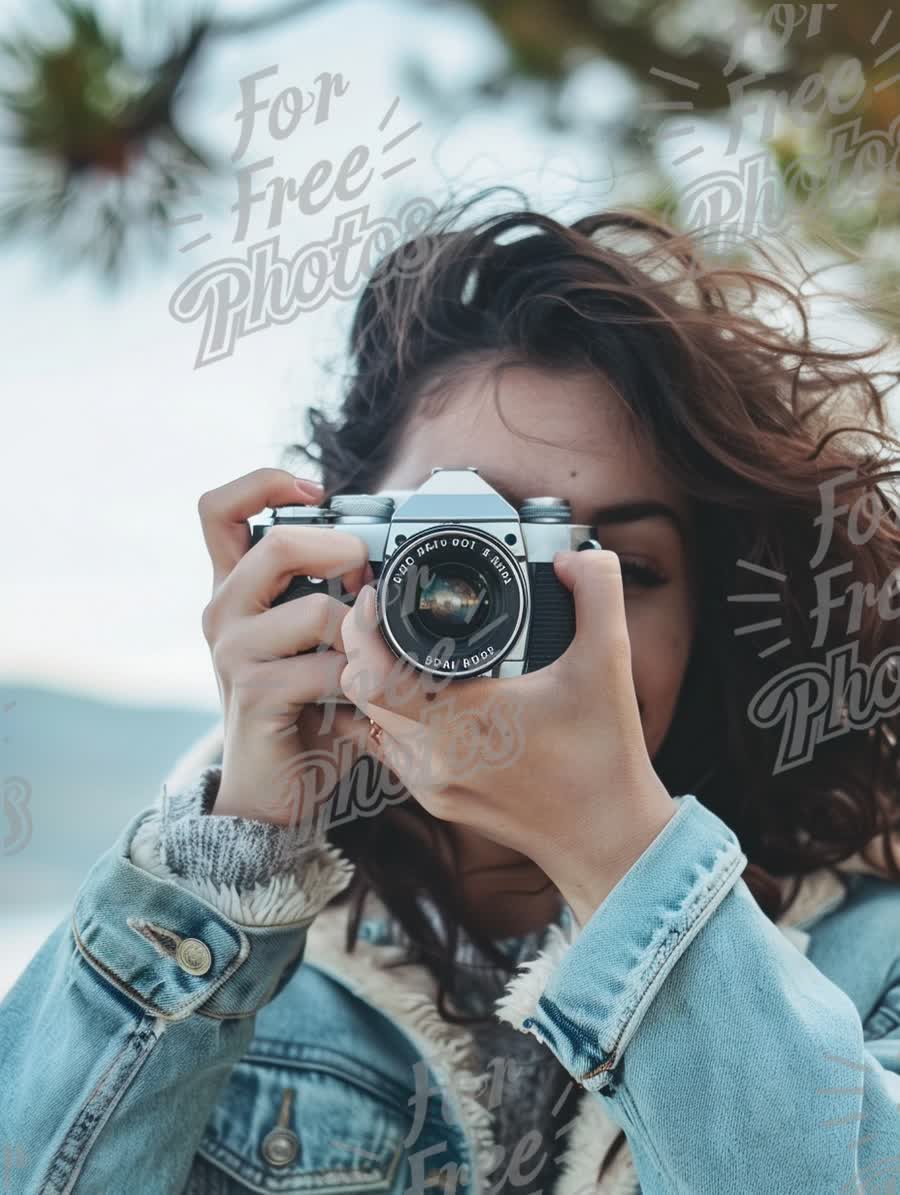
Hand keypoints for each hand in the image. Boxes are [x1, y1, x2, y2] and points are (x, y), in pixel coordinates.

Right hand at [197, 467, 375, 831]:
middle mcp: (223, 612)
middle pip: (277, 544)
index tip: (315, 491)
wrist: (273, 788)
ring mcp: (234, 653)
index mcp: (234, 588)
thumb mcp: (309, 638)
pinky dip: (363, 682)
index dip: (264, 483)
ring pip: (318, 609)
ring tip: (369, 659)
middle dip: (342, 551)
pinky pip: (330, 669)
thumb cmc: (300, 707)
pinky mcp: (255, 694)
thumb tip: (373, 562)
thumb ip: (329, 593)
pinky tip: (359, 699)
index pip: (220, 509)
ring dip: (363, 634)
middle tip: (369, 576)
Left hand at [338, 547, 675, 925]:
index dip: (360, 629)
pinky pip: (390, 748)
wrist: (606, 840)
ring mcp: (429, 783)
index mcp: (462, 721)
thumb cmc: (605, 760)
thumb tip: (577, 555)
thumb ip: (598, 593)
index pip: (371, 675)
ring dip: (372, 683)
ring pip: (369, 722)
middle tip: (381, 612)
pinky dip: (390, 716)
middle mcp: (433, 757)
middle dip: (362, 646)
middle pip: (358, 693)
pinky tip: (418, 695)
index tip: (375, 597)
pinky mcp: (435, 800)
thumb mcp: (610, 663)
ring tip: (394, 647)